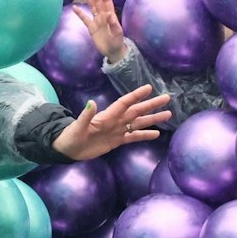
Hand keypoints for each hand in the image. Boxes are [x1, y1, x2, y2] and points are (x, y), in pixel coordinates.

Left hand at [52, 85, 171, 161]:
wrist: (68, 150)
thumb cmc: (70, 136)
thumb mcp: (77, 127)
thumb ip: (85, 116)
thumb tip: (91, 102)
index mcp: (106, 116)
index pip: (124, 103)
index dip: (135, 95)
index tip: (148, 88)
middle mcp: (114, 121)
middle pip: (136, 111)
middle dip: (151, 104)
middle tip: (167, 98)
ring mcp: (117, 131)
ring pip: (138, 123)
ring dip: (153, 119)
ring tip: (168, 114)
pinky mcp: (116, 141)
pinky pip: (133, 137)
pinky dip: (144, 135)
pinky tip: (156, 134)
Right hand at [75, 0, 128, 62]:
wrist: (113, 51)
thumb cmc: (117, 42)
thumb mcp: (117, 33)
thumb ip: (113, 24)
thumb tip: (108, 14)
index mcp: (110, 15)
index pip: (106, 1)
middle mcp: (103, 16)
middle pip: (98, 2)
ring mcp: (97, 21)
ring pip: (92, 7)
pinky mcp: (91, 28)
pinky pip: (85, 19)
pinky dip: (80, 13)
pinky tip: (75, 7)